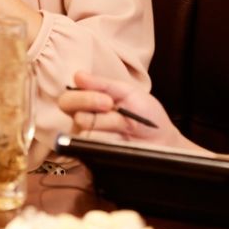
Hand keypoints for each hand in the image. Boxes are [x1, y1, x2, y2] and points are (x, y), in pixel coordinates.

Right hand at [58, 71, 180, 145]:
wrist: (162, 139)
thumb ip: (102, 84)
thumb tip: (78, 75)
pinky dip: (112, 139)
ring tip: (126, 126)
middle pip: (67, 107)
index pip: (68, 97)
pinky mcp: (93, 153)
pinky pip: (93, 144)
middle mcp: (84, 118)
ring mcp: (88, 137)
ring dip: (108, 124)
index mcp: (89, 101)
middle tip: (111, 107)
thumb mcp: (127, 92)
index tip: (107, 100)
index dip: (83, 97)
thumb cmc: (145, 113)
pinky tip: (123, 139)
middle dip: (89, 103)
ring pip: (83, 127)